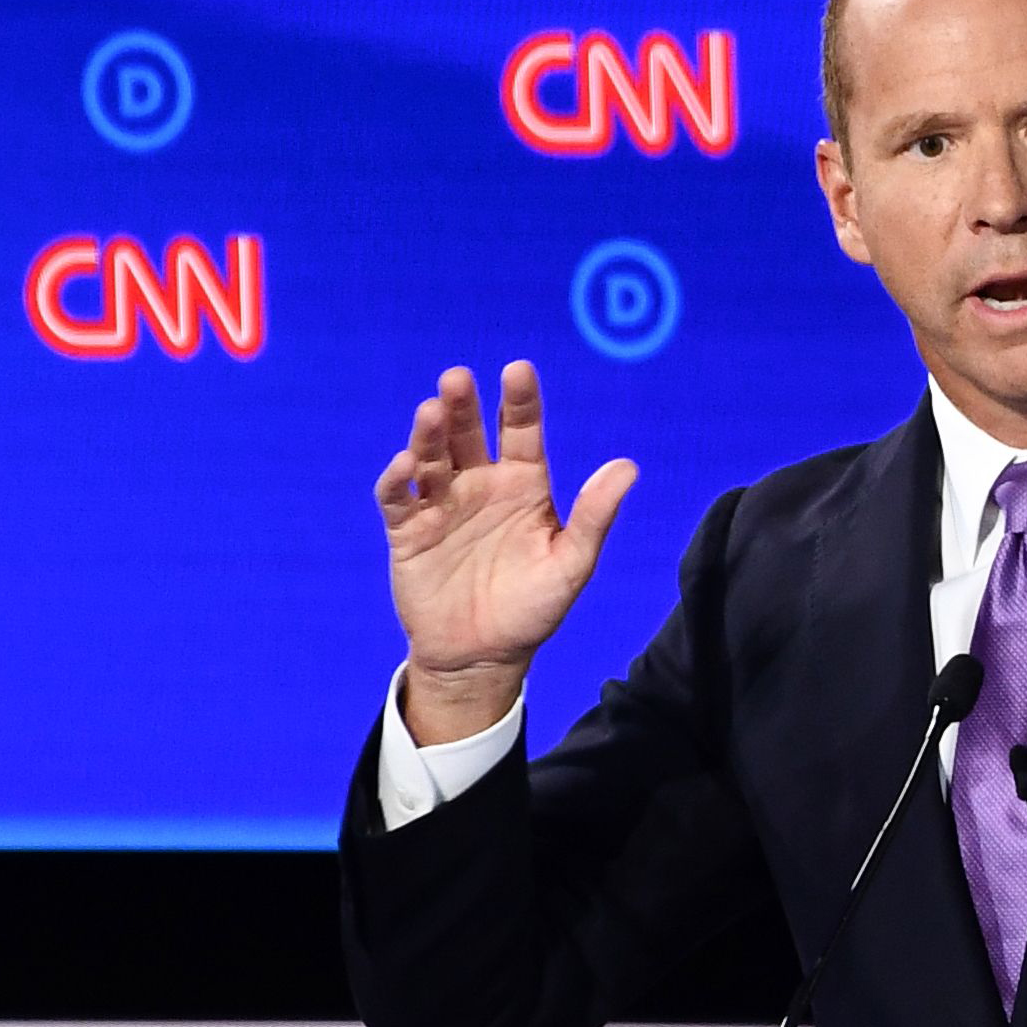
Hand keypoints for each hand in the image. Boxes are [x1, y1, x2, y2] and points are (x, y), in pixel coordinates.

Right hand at [373, 361, 637, 718]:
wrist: (484, 656)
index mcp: (524, 485)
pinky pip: (399, 498)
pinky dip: (398, 479)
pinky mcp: (408, 531)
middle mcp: (481, 485)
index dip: (520, 401)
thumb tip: (628, 466)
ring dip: (428, 434)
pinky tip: (407, 465)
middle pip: (469, 434)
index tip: (518, 370)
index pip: (522, 431)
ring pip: (432, 457)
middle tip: (457, 378)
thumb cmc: (534, 608)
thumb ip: (595, 515)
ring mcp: (442, 505)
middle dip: (463, 406)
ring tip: (430, 412)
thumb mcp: (572, 563)